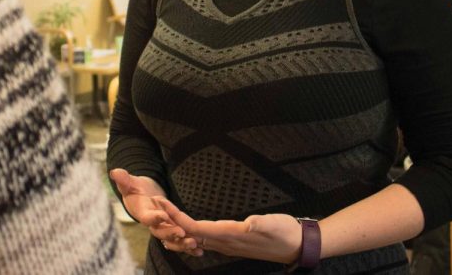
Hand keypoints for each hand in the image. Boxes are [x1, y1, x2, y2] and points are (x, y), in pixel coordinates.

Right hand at [108, 169, 197, 251]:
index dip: (155, 217)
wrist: (141, 196)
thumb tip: (115, 172)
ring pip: (171, 240)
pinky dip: (187, 246)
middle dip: (171, 233)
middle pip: (160, 232)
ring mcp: (161, 228)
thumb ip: (124, 180)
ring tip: (194, 245)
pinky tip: (199, 251)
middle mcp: (152, 224)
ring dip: (182, 244)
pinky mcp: (169, 229)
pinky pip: (178, 241)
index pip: (147, 217)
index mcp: (142, 212)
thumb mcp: (130, 183)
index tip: (164, 216)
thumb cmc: (135, 188)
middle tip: (182, 233)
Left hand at [155, 197, 302, 263]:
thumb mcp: (275, 225)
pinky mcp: (232, 242)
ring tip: (161, 219)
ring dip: (178, 228)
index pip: (196, 227)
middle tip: (153, 205)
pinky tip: (186, 233)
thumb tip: (249, 224)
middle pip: (190, 233)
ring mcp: (228, 244)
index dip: (177, 218)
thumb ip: (261, 224)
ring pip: (196, 239)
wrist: (297, 246)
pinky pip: (205, 240)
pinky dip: (191, 234)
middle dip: (171, 220)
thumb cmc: (285, 233)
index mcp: (230, 235)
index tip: (162, 205)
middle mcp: (225, 242)